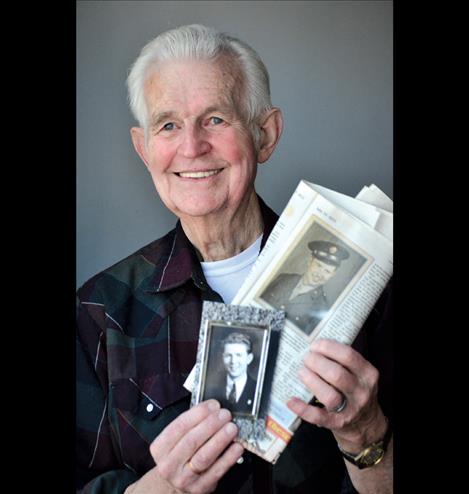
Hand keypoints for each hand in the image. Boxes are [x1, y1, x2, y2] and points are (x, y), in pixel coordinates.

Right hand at [126, 399, 243, 493]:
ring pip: (204, 457)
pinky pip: (217, 471)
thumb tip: (213, 408)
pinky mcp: (200, 488)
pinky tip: (237, 446)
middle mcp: (169, 465)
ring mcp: (184, 478)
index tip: (213, 405)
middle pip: (192, 441)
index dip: (198, 413)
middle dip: (211, 424)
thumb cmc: (178, 455)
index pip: (179, 426)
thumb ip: (190, 424)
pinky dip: (229, 457)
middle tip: (225, 414)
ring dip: (220, 439)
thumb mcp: (174, 440)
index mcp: (160, 448)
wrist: (173, 484)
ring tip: (232, 428)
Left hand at [287, 338, 386, 449]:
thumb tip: (316, 346)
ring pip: (330, 396)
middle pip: (337, 375)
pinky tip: (291, 400)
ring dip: (311, 381)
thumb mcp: (360, 374)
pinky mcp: (337, 423)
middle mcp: (361, 392)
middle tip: (306, 358)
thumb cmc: (356, 391)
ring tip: (301, 372)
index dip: (328, 348)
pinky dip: (303, 408)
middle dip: (317, 363)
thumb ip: (344, 361)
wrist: (366, 425)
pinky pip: (318, 417)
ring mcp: (350, 410)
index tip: (315, 345)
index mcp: (367, 375)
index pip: (348, 356)